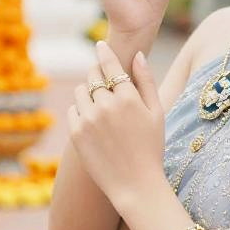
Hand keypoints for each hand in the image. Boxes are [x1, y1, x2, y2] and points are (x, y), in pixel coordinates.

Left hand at [67, 41, 165, 209]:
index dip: (104, 52)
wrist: (135, 184)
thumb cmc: (151, 147)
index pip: (110, 65)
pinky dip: (80, 111)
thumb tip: (138, 55)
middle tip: (103, 81)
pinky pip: (73, 110)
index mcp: (128, 97)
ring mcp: (89, 119)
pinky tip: (93, 122)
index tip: (100, 45)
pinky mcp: (76, 133)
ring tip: (100, 106)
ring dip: (88, 93)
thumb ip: (147, 81)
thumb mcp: (157, 112)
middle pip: (93, 76)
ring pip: (81, 91)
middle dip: (98, 74)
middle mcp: (106, 105)